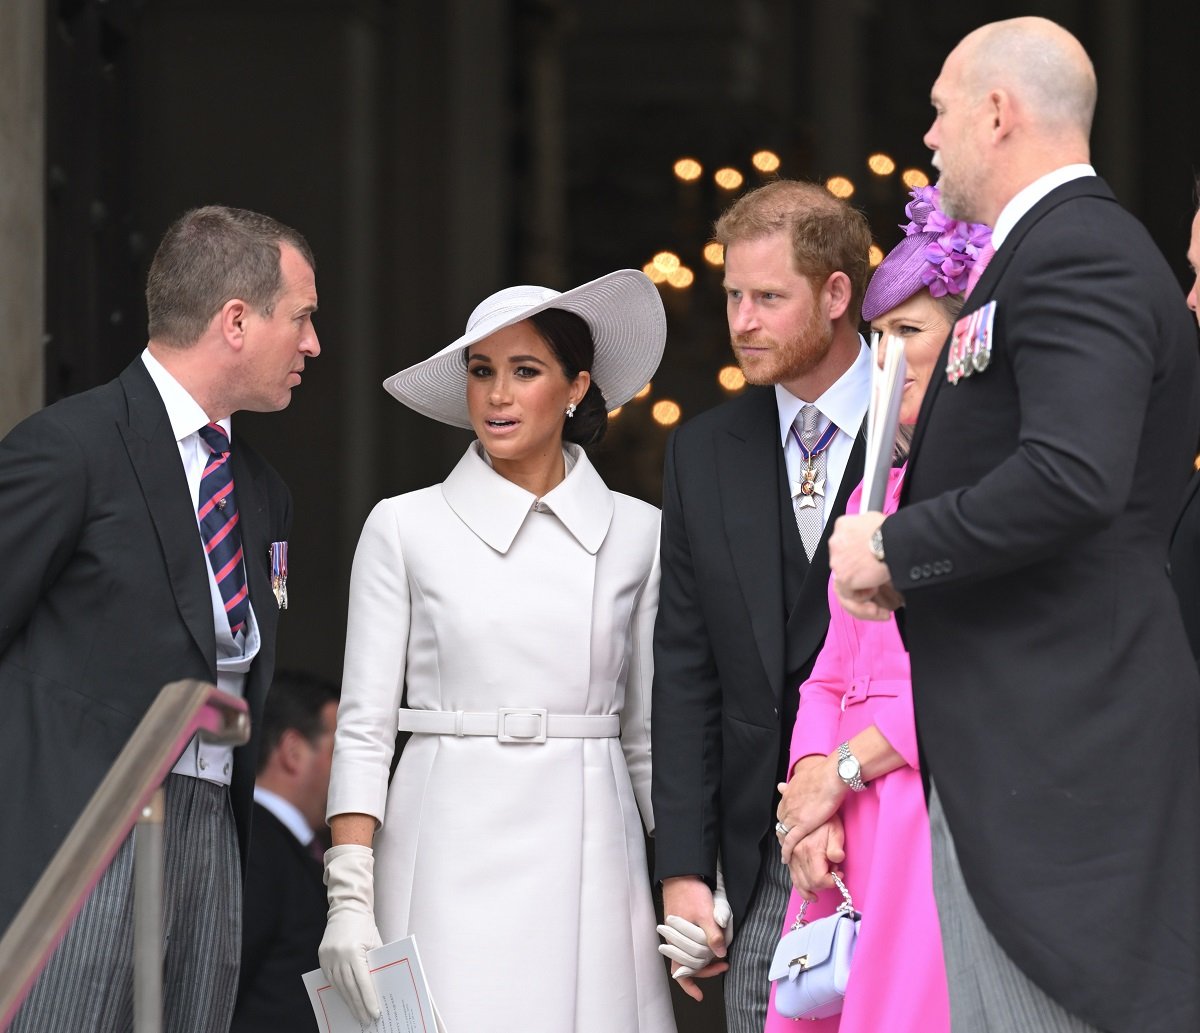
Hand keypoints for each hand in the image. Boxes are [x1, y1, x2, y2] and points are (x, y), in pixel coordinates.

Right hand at [319, 844, 382, 1024]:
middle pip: (349, 987)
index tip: (375, 1013)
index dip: (368, 999)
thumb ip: (375, 963)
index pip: (362, 981)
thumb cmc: (365, 924)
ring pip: (338, 986)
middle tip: (366, 1020)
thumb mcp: (375, 943)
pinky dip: (339, 990)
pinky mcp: (322, 957)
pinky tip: (346, 999)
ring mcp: (327, 957)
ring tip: (358, 1014)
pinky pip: (331, 979)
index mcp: (353, 951)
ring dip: (348, 1002)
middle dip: (359, 1005)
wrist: (347, 908)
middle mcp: (338, 956)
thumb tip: (378, 988)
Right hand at [657, 875, 729, 1001]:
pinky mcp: (682, 926)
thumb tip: (720, 955)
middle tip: (724, 965)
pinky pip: (689, 944)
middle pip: (687, 965)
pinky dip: (700, 948)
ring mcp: (677, 933)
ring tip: (721, 955)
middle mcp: (674, 940)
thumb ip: (712, 935)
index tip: (699, 995)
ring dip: (704, 959)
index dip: (690, 984)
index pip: (680, 971)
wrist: (682, 873)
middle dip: (705, 970)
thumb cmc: (690, 892)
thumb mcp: (705, 913)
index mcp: (676, 940)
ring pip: (689, 955)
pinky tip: (711, 945)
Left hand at [776, 755, 845, 860]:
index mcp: (788, 795)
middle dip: (782, 832)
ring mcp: (793, 816)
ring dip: (783, 842)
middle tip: (784, 840)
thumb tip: (781, 786)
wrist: (830, 776)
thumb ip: (792, 785)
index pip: (782, 811)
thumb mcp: (802, 777)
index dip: (784, 820)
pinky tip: (785, 858)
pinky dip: (786, 851)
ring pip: (783, 833)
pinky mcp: (802, 825)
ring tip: (785, 851)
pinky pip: (790, 841)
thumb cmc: (822, 775)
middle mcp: (787, 806)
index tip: (786, 826)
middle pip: (781, 823)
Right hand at [785, 817, 845, 899]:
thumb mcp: (836, 831)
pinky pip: (792, 874)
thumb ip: (837, 848)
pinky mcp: (790, 854)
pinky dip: (799, 885)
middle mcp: (797, 854)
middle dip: (822, 884)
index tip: (838, 875)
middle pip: (808, 882)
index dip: (831, 882)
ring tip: (820, 890)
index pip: (819, 879)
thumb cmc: (827, 818)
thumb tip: (837, 860)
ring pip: (798, 881)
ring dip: (810, 888)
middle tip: (833, 875)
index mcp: (810, 850)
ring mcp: (792, 854)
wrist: (812, 805)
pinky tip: (807, 889)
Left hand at [828, 513, 894, 620]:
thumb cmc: (890, 532)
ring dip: (859, 580)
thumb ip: (865, 527)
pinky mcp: (843, 577)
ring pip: (844, 575)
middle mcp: (835, 542)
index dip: (856, 552)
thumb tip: (869, 531)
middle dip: (856, 567)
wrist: (893, 543)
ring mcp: (837, 560)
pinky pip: (848, 592)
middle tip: (871, 569)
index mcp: (842, 526)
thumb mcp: (874, 519)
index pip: (844, 542)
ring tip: (875, 581)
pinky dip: (862, 593)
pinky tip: (874, 588)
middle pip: (842, 559)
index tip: (867, 557)